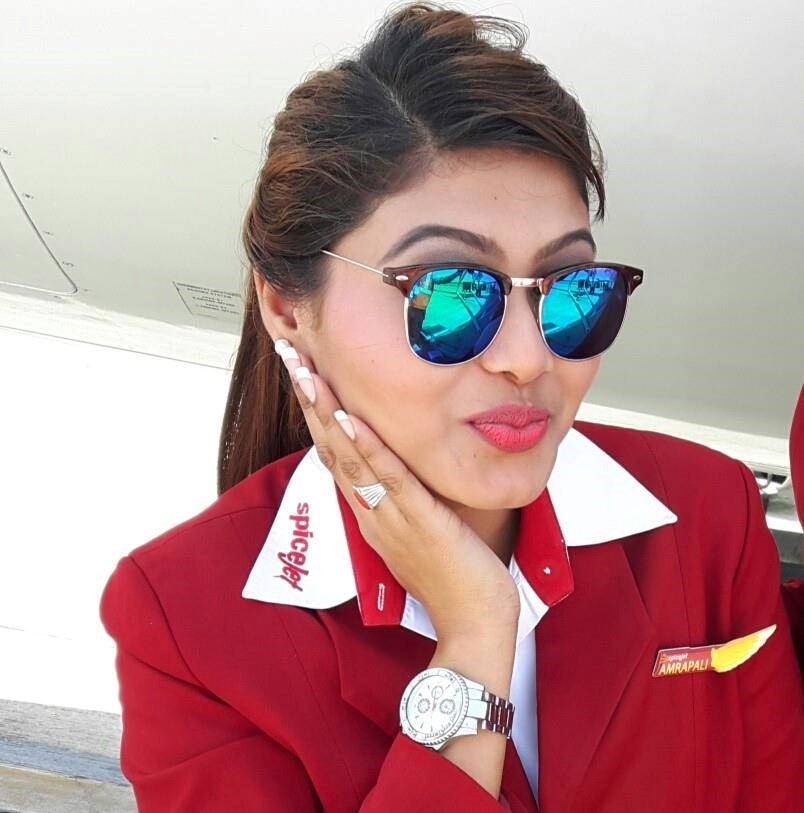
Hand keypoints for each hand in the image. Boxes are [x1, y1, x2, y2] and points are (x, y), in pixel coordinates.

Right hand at [275, 338, 520, 640]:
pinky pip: (387, 479)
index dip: (316, 410)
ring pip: (349, 457)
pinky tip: (348, 418)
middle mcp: (370, 511)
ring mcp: (389, 516)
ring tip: (305, 373)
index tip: (304, 371)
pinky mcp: (418, 521)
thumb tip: (400, 468)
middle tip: (288, 354)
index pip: (335, 452)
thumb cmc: (453, 576)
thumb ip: (403, 499)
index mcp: (370, 511)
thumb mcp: (420, 530)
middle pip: (330, 447)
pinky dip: (366, 447)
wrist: (473, 626)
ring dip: (325, 412)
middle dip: (309, 399)